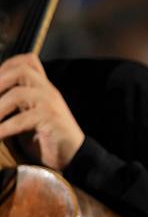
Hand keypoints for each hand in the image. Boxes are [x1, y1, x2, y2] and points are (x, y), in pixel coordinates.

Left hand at [0, 54, 84, 169]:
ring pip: (18, 94)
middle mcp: (48, 91)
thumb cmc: (45, 139)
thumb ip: (13, 106)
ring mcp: (51, 104)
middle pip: (21, 70)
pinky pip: (23, 119)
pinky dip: (4, 128)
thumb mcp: (26, 116)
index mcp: (42, 88)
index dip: (6, 65)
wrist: (73, 156)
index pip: (28, 61)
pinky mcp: (52, 120)